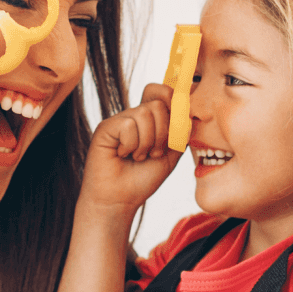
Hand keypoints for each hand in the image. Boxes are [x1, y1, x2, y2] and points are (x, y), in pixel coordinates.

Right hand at [82, 83, 182, 211]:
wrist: (121, 199)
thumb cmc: (143, 178)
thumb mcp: (171, 154)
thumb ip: (180, 132)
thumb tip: (186, 112)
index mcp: (150, 119)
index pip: (163, 92)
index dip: (174, 100)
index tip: (178, 123)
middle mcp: (134, 115)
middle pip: (158, 103)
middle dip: (163, 133)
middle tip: (154, 152)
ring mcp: (119, 120)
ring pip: (144, 113)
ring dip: (147, 143)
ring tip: (138, 157)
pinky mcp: (106, 128)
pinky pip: (128, 125)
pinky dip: (131, 145)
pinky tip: (123, 155)